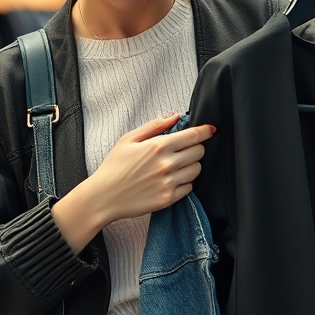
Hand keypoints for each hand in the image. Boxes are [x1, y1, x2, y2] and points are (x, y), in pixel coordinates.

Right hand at [86, 113, 214, 224]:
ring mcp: (169, 183)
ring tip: (176, 165)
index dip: (205, 131)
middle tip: (184, 149)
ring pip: (197, 170)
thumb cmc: (114, 166)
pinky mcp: (168, 198)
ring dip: (191, 165)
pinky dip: (185, 182)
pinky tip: (171, 179)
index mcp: (158, 146)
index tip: (210, 130)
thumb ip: (154, 126)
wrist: (104, 197)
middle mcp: (167, 164)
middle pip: (199, 152)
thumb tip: (175, 116)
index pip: (193, 136)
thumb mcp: (128, 139)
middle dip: (196, 148)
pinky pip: (189, 187)